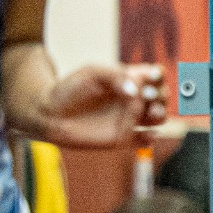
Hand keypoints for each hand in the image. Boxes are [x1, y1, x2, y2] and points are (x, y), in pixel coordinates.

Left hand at [35, 64, 164, 147]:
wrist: (50, 114)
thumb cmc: (69, 89)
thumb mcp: (92, 73)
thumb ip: (115, 76)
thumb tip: (136, 90)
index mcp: (130, 81)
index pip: (154, 77)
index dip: (158, 75)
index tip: (152, 75)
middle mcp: (134, 100)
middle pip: (162, 97)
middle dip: (161, 95)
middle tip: (147, 95)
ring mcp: (130, 119)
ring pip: (158, 117)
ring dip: (159, 114)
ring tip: (150, 112)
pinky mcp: (124, 138)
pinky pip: (145, 140)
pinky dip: (150, 138)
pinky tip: (146, 134)